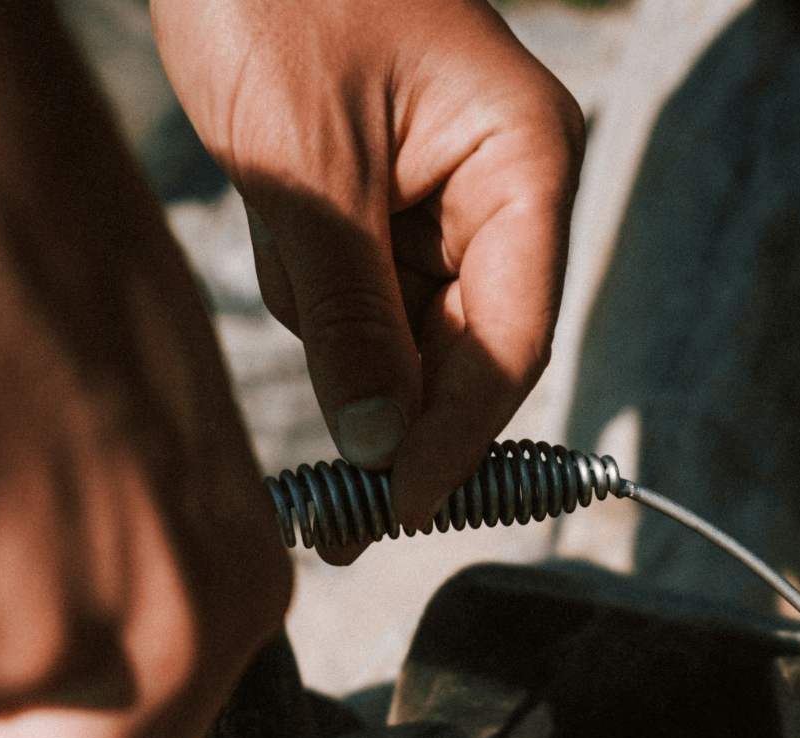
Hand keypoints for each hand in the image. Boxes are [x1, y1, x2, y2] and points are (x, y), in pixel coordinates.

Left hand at [150, 0, 584, 536]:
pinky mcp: (391, 201)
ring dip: (335, 327)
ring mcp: (448, 196)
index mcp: (524, 162)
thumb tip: (378, 446)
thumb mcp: (303, 164)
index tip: (396, 509)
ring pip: (406, 337)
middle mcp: (505, 187)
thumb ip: (347, 316)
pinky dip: (312, 289)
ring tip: (281, 225)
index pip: (511, 345)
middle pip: (467, 356)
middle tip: (330, 514)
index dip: (454, 440)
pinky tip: (275, 209)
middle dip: (390, 408)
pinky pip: (361, 297)